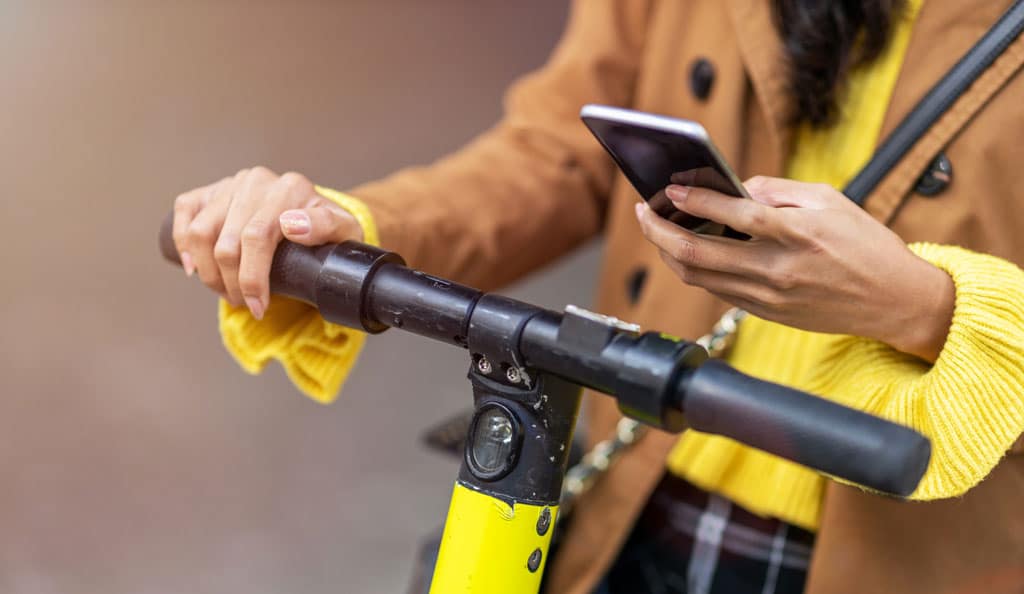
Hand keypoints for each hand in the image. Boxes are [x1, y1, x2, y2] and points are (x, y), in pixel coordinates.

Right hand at [172, 167, 362, 318]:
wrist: (318, 217)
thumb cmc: (329, 233)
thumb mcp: (343, 232)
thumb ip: (327, 227)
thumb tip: (293, 225)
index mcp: (290, 188)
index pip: (257, 236)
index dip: (253, 278)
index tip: (259, 306)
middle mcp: (258, 182)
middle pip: (227, 242)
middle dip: (232, 283)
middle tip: (245, 304)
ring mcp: (232, 184)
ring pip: (201, 232)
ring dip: (209, 272)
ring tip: (226, 292)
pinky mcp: (212, 190)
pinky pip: (185, 211)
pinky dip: (183, 243)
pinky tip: (195, 268)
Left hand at [635, 176, 954, 361]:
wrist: (894, 300)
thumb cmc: (866, 243)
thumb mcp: (830, 199)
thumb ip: (778, 190)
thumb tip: (734, 187)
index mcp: (797, 233)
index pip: (731, 214)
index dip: (693, 199)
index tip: (670, 188)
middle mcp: (777, 269)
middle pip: (697, 254)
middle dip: (659, 231)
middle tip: (643, 212)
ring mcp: (768, 297)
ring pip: (698, 277)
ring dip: (669, 252)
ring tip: (658, 229)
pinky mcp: (765, 314)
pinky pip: (717, 289)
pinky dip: (696, 269)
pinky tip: (688, 251)